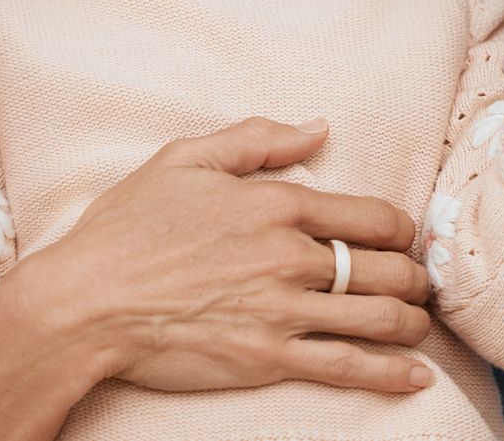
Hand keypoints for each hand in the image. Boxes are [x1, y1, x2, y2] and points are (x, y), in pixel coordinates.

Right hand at [0, 119, 432, 440]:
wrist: (85, 302)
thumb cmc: (127, 227)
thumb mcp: (185, 159)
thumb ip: (258, 139)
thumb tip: (319, 129)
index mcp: (276, 203)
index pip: (372, 215)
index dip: (401, 229)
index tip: (404, 238)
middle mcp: (290, 256)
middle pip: (386, 269)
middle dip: (413, 278)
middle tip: (417, 284)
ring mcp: (282, 311)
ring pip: (379, 318)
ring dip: (411, 321)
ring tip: (418, 322)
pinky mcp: (268, 358)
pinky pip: (349, 368)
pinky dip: (391, 373)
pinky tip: (415, 374)